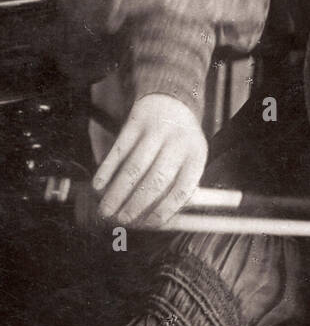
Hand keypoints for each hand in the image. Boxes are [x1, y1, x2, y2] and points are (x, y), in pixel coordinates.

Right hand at [91, 93, 207, 229]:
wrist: (172, 101)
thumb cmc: (180, 141)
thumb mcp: (190, 159)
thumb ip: (177, 186)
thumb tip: (156, 221)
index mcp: (196, 156)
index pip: (182, 188)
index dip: (165, 209)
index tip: (149, 224)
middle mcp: (178, 142)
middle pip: (156, 180)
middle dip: (137, 204)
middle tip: (123, 220)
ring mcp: (156, 131)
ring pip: (134, 167)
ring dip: (118, 192)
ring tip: (106, 209)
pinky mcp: (136, 122)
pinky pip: (118, 150)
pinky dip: (107, 170)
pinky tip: (98, 186)